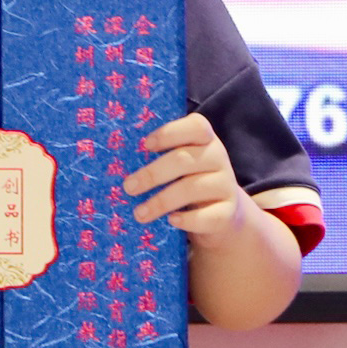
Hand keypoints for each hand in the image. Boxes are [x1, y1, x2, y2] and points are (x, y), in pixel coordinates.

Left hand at [123, 114, 243, 235]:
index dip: (170, 133)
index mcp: (205, 139)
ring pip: (192, 189)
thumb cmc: (189, 181)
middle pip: (184, 160)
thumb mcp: (179, 165)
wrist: (222, 213)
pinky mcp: (228, 213)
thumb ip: (159, 157)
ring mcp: (226, 185)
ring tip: (139, 213)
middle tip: (128, 187)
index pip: (196, 126)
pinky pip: (208, 217)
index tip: (146, 145)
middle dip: (152, 173)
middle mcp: (218, 158)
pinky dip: (187, 219)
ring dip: (161, 201)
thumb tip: (119, 162)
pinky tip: (171, 220)